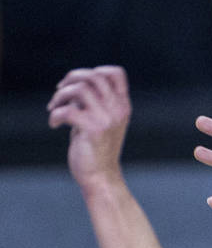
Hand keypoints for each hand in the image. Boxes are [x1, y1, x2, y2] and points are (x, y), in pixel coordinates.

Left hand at [47, 66, 130, 192]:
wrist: (101, 176)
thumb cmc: (96, 148)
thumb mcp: (102, 121)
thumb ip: (94, 102)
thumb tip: (73, 85)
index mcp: (122, 105)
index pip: (115, 73)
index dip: (93, 71)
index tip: (78, 84)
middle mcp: (118, 109)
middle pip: (93, 76)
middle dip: (70, 79)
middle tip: (59, 93)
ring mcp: (107, 119)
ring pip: (80, 89)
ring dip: (60, 96)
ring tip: (54, 108)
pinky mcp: (93, 130)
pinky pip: (68, 110)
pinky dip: (55, 115)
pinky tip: (54, 125)